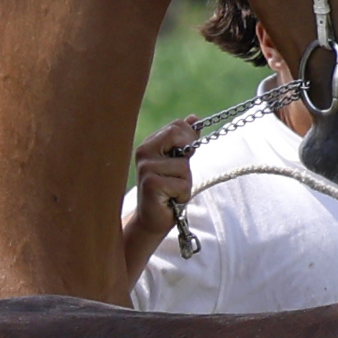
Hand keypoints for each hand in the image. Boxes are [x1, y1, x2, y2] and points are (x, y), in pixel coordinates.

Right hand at [118, 115, 200, 281]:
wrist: (153, 219)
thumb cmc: (167, 191)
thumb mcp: (178, 162)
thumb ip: (185, 141)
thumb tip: (194, 117)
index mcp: (149, 144)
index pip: (177, 126)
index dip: (189, 138)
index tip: (186, 155)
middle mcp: (143, 152)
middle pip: (178, 136)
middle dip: (186, 158)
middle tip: (177, 176)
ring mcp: (146, 168)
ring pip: (184, 166)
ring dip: (185, 183)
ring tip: (172, 191)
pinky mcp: (151, 184)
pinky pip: (182, 184)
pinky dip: (182, 195)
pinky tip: (169, 200)